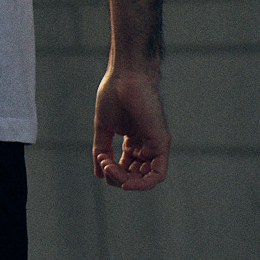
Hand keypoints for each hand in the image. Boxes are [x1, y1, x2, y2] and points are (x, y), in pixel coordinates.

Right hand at [92, 67, 169, 189]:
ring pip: (145, 178)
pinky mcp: (161, 143)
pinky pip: (157, 174)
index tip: (100, 160)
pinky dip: (143, 184)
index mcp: (133, 141)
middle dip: (117, 178)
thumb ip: (102, 150)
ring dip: (126, 180)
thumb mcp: (103, 128)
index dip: (112, 172)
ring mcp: (155, 145)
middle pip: (135, 176)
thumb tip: (98, 173)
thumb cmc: (114, 94)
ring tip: (111, 168)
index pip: (126, 169)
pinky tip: (127, 182)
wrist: (125, 76)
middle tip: (104, 165)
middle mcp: (146, 145)